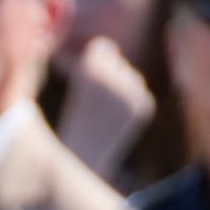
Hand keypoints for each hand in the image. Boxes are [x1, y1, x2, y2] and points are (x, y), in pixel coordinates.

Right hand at [56, 35, 155, 179]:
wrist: (81, 163)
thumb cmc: (66, 126)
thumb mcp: (70, 88)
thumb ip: (89, 63)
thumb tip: (110, 46)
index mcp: (91, 69)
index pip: (102, 47)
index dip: (91, 65)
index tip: (82, 82)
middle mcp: (114, 77)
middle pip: (117, 60)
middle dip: (105, 76)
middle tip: (90, 102)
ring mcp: (132, 91)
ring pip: (130, 76)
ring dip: (117, 89)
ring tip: (100, 114)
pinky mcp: (143, 104)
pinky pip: (139, 92)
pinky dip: (128, 104)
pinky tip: (114, 121)